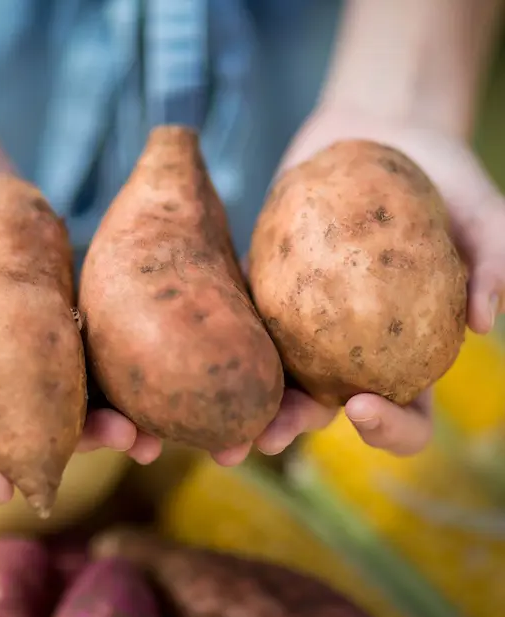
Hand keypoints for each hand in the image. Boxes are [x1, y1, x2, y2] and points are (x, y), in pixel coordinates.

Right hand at [0, 120, 149, 502]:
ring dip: (101, 423)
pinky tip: (149, 387)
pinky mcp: (46, 311)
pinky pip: (78, 355)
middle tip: (119, 446)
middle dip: (61, 450)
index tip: (6, 491)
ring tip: (148, 434)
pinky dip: (110, 378)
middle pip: (8, 426)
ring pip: (54, 400)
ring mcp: (11, 339)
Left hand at [240, 105, 504, 461]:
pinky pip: (243, 315)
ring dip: (247, 401)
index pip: (406, 410)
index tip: (363, 406)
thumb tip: (484, 323)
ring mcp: (303, 319)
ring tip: (221, 413)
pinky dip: (222, 335)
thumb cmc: (440, 174)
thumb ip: (494, 258)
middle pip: (324, 405)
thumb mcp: (482, 209)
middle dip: (294, 426)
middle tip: (268, 435)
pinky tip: (194, 347)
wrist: (379, 130)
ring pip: (274, 373)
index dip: (391, 428)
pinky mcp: (266, 284)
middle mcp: (350, 345)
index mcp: (406, 349)